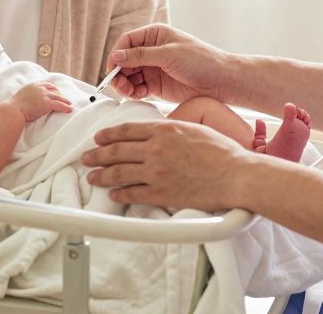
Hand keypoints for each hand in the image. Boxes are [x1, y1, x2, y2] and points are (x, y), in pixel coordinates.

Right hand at [6, 82, 72, 121]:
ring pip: (58, 97)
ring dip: (65, 101)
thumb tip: (28, 100)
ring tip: (69, 104)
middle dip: (60, 94)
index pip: (46, 84)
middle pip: (54, 90)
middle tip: (64, 99)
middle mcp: (39, 88)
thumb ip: (27, 95)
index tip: (56, 92)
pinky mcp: (47, 103)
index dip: (53, 89)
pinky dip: (65, 107)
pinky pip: (59, 105)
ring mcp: (44, 95)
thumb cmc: (14, 107)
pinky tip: (69, 109)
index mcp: (33, 85)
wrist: (13, 110)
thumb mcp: (21, 96)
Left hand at [81, 120, 263, 210]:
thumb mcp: (194, 128)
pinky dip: (120, 194)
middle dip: (97, 154)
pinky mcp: (162, 192)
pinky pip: (133, 193)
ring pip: (119, 172)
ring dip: (102, 175)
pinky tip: (114, 195)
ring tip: (92, 177)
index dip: (109, 135)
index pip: (127, 130)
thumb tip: (159, 132)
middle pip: (117, 150)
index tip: (98, 138)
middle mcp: (156, 148)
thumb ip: (173, 130)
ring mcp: (157, 171)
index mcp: (164, 129)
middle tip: (86, 158)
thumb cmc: (223, 151)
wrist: (237, 175)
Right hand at [105, 24, 234, 103]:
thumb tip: (117, 56)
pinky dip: (134, 93)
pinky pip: (138, 88)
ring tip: (129, 93)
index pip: (127, 42)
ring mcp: (154, 68)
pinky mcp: (157, 85)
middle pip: (125, 60)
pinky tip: (138, 96)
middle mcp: (152, 51)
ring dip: (125, 85)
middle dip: (119, 73)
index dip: (116, 55)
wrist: (221, 81)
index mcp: (155, 35)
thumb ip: (141, 55)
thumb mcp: (169, 54)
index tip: (112, 69)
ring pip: (129, 76)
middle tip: (120, 86)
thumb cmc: (201, 60)